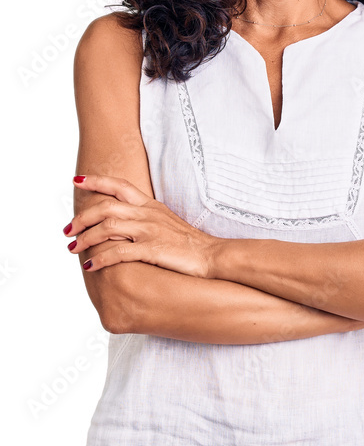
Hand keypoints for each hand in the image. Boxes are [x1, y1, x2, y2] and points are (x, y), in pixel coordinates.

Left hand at [64, 175, 217, 277]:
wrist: (213, 256)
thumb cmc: (190, 243)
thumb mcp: (166, 222)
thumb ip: (145, 218)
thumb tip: (123, 224)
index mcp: (150, 206)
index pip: (119, 185)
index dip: (96, 181)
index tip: (77, 180)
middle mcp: (147, 214)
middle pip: (106, 208)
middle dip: (82, 218)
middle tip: (67, 230)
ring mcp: (150, 231)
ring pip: (107, 228)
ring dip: (86, 238)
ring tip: (73, 248)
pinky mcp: (153, 249)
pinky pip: (119, 252)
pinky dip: (101, 258)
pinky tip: (91, 265)